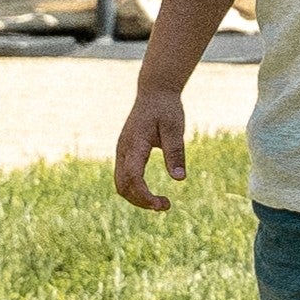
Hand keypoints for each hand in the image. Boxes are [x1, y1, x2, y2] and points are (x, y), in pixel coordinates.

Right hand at [114, 85, 187, 209]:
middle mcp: (123, 150)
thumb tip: (179, 179)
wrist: (154, 93)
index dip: (145, 195)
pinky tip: (151, 193)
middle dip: (141, 200)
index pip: (134, 178)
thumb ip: (176, 152)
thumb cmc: (166, 109)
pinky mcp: (125, 152)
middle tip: (165, 206)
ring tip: (161, 202)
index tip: (162, 205)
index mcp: (134, 145)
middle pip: (123, 186)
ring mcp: (121, 152)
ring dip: (137, 197)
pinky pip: (124, 176)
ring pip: (121, 183)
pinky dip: (135, 188)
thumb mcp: (175, 129)